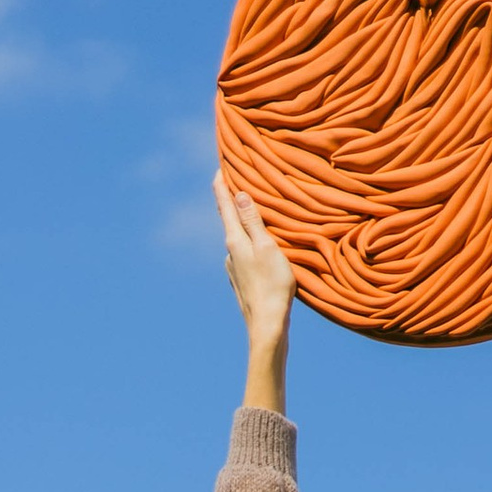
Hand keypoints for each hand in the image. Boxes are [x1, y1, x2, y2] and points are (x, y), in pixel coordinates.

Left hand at [215, 172, 294, 411]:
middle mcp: (229, 253)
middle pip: (229, 220)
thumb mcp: (266, 247)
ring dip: (245, 225)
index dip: (221, 182)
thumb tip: (237, 193)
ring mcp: (234, 269)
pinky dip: (251, 245)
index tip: (219, 162)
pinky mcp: (242, 283)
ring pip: (238, 239)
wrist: (267, 329)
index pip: (223, 204)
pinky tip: (261, 249)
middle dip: (234, 201)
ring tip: (256, 213)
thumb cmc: (272, 287)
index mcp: (234, 240)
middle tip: (238, 181)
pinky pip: (245, 255)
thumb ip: (253, 220)